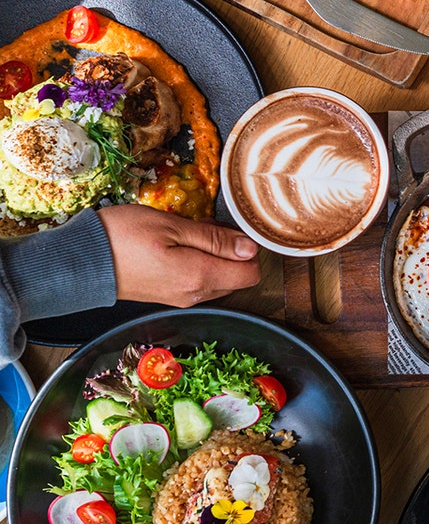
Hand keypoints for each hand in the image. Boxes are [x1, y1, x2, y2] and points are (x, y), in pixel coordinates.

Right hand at [98, 204, 260, 306]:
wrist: (80, 261)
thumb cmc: (122, 237)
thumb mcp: (172, 226)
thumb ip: (215, 239)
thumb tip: (250, 248)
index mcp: (200, 277)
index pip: (252, 273)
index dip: (250, 249)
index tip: (234, 229)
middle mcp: (196, 294)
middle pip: (238, 277)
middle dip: (232, 251)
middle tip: (206, 225)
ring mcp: (182, 298)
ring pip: (219, 279)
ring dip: (214, 255)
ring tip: (188, 232)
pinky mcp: (170, 296)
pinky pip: (199, 281)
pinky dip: (199, 262)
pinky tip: (179, 244)